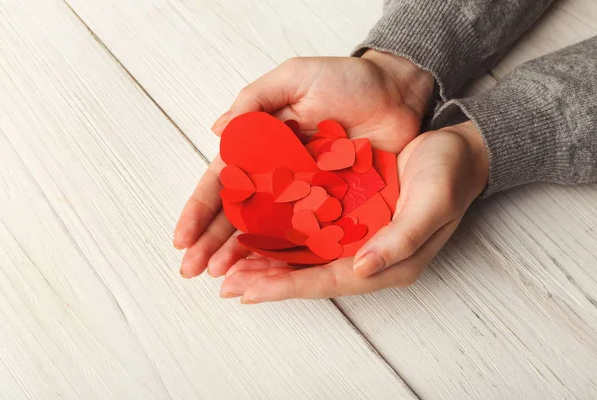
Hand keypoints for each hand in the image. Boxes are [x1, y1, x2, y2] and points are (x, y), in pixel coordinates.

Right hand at [174, 51, 434, 277]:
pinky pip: (305, 234)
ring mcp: (304, 194)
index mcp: (262, 145)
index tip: (181, 239)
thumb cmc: (347, 79)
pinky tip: (265, 272)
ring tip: (221, 278)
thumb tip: (217, 129)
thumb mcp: (296, 77)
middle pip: (238, 213)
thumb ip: (255, 100)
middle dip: (212, 242)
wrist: (397, 92)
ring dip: (241, 254)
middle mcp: (278, 175)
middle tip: (191, 270)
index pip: (223, 182)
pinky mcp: (333, 205)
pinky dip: (284, 253)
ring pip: (265, 231)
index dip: (200, 210)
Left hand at [220, 121, 488, 302]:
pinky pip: (308, 229)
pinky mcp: (347, 213)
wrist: (457, 149)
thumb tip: (362, 268)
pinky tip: (253, 229)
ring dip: (265, 259)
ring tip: (227, 263)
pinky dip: (279, 232)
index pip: (326, 281)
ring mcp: (354, 234)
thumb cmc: (449, 177)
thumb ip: (401, 239)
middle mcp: (364, 254)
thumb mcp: (432, 205)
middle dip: (264, 279)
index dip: (284, 287)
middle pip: (306, 273)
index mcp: (386, 262)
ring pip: (301, 253)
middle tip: (223, 281)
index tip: (246, 290)